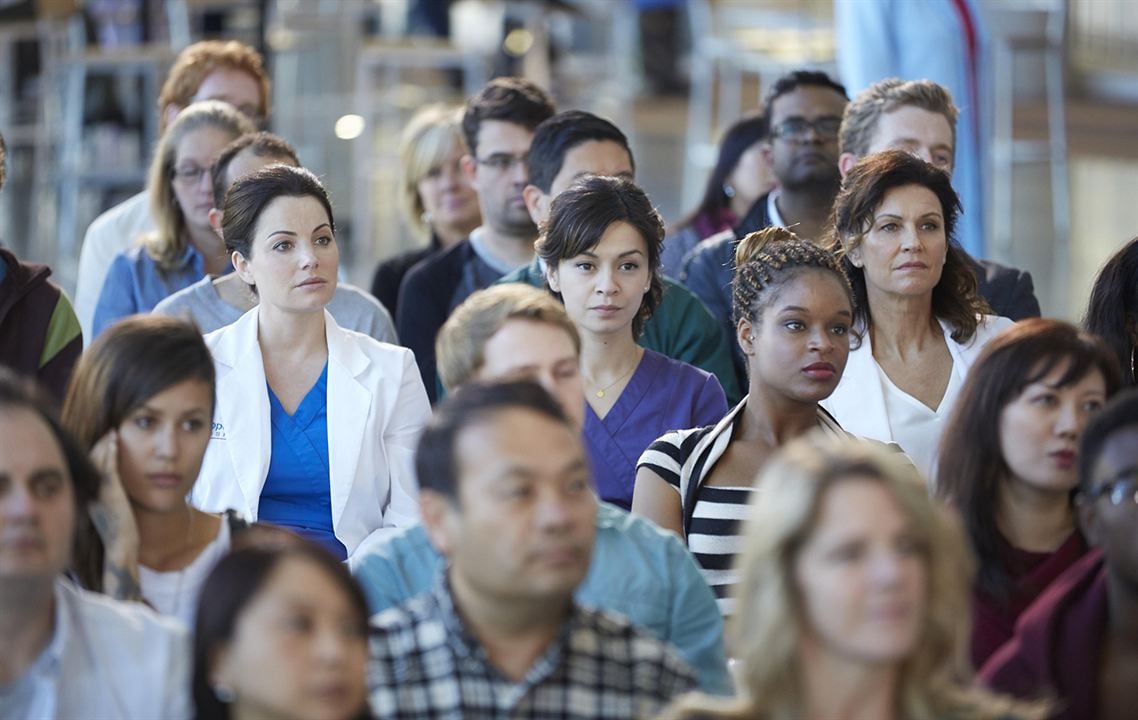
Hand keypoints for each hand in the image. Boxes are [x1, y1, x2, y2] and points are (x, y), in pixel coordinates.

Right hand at [88, 430, 141, 600]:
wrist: (122, 547)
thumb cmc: (122, 534)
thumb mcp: (113, 513)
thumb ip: (110, 500)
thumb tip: (113, 493)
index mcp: (91, 497)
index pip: (89, 470)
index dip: (95, 455)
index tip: (103, 442)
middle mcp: (92, 492)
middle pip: (91, 462)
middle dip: (99, 446)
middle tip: (108, 432)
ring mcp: (100, 492)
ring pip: (98, 462)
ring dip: (105, 445)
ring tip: (112, 433)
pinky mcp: (111, 493)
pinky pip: (109, 467)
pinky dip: (111, 453)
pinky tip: (115, 442)